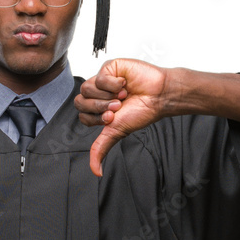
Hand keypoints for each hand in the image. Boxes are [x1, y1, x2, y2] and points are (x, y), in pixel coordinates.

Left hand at [74, 58, 169, 175]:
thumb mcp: (116, 132)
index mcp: (97, 108)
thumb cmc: (141, 111)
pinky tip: (125, 84)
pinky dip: (113, 84)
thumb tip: (96, 172)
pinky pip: (99, 76)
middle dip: (100, 108)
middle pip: (80, 101)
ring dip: (107, 96)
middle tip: (119, 106)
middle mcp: (97, 94)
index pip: (82, 114)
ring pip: (86, 88)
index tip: (114, 117)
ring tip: (123, 96)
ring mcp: (101, 79)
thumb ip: (101, 149)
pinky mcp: (109, 67)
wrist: (159, 96)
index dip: (96, 118)